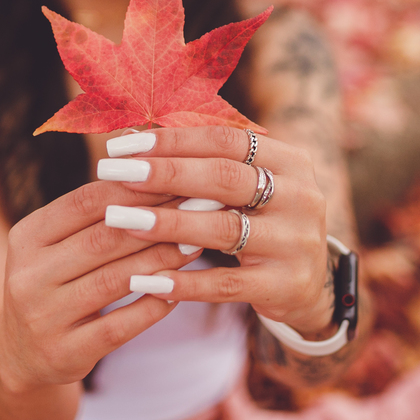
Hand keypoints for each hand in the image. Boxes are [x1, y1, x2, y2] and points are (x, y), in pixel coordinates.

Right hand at [0, 179, 201, 392]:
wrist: (22, 354)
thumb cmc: (52, 283)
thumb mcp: (55, 245)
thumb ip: (92, 216)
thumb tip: (155, 176)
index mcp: (26, 237)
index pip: (85, 202)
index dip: (135, 189)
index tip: (176, 180)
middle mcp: (28, 276)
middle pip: (103, 239)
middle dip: (156, 222)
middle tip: (197, 209)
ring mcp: (44, 318)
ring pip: (115, 281)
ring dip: (161, 260)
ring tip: (195, 245)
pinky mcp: (65, 353)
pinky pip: (120, 326)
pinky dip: (152, 305)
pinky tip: (179, 291)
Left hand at [97, 126, 334, 338]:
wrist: (307, 284)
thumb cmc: (260, 222)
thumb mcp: (245, 186)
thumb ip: (199, 162)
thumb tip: (129, 135)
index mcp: (290, 160)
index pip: (225, 140)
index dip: (172, 141)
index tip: (122, 145)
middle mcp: (300, 196)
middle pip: (224, 178)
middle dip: (163, 174)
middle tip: (112, 173)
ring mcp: (296, 242)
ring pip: (223, 229)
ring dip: (166, 223)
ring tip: (120, 219)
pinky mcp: (285, 285)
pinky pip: (226, 284)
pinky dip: (185, 282)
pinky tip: (145, 279)